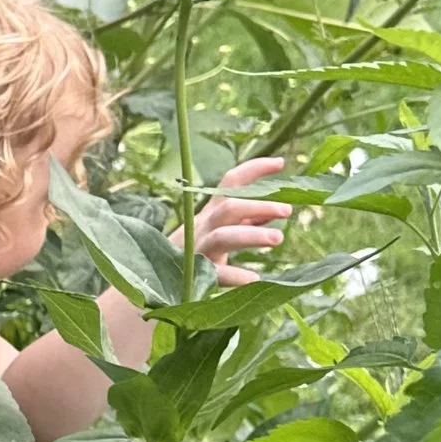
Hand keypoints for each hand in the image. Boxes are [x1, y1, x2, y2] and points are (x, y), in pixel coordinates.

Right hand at [193, 155, 289, 286]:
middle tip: (287, 210)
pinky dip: (236, 276)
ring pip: (224, 237)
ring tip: (278, 238)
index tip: (280, 162)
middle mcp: (204, 226)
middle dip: (259, 205)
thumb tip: (276, 211)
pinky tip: (254, 279)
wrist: (153, 279)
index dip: (255, 169)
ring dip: (252, 235)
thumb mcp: (220, 230)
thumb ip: (247, 220)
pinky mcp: (196, 275)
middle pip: (230, 208)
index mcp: (211, 212)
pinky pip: (217, 274)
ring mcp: (198, 249)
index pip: (231, 182)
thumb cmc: (196, 251)